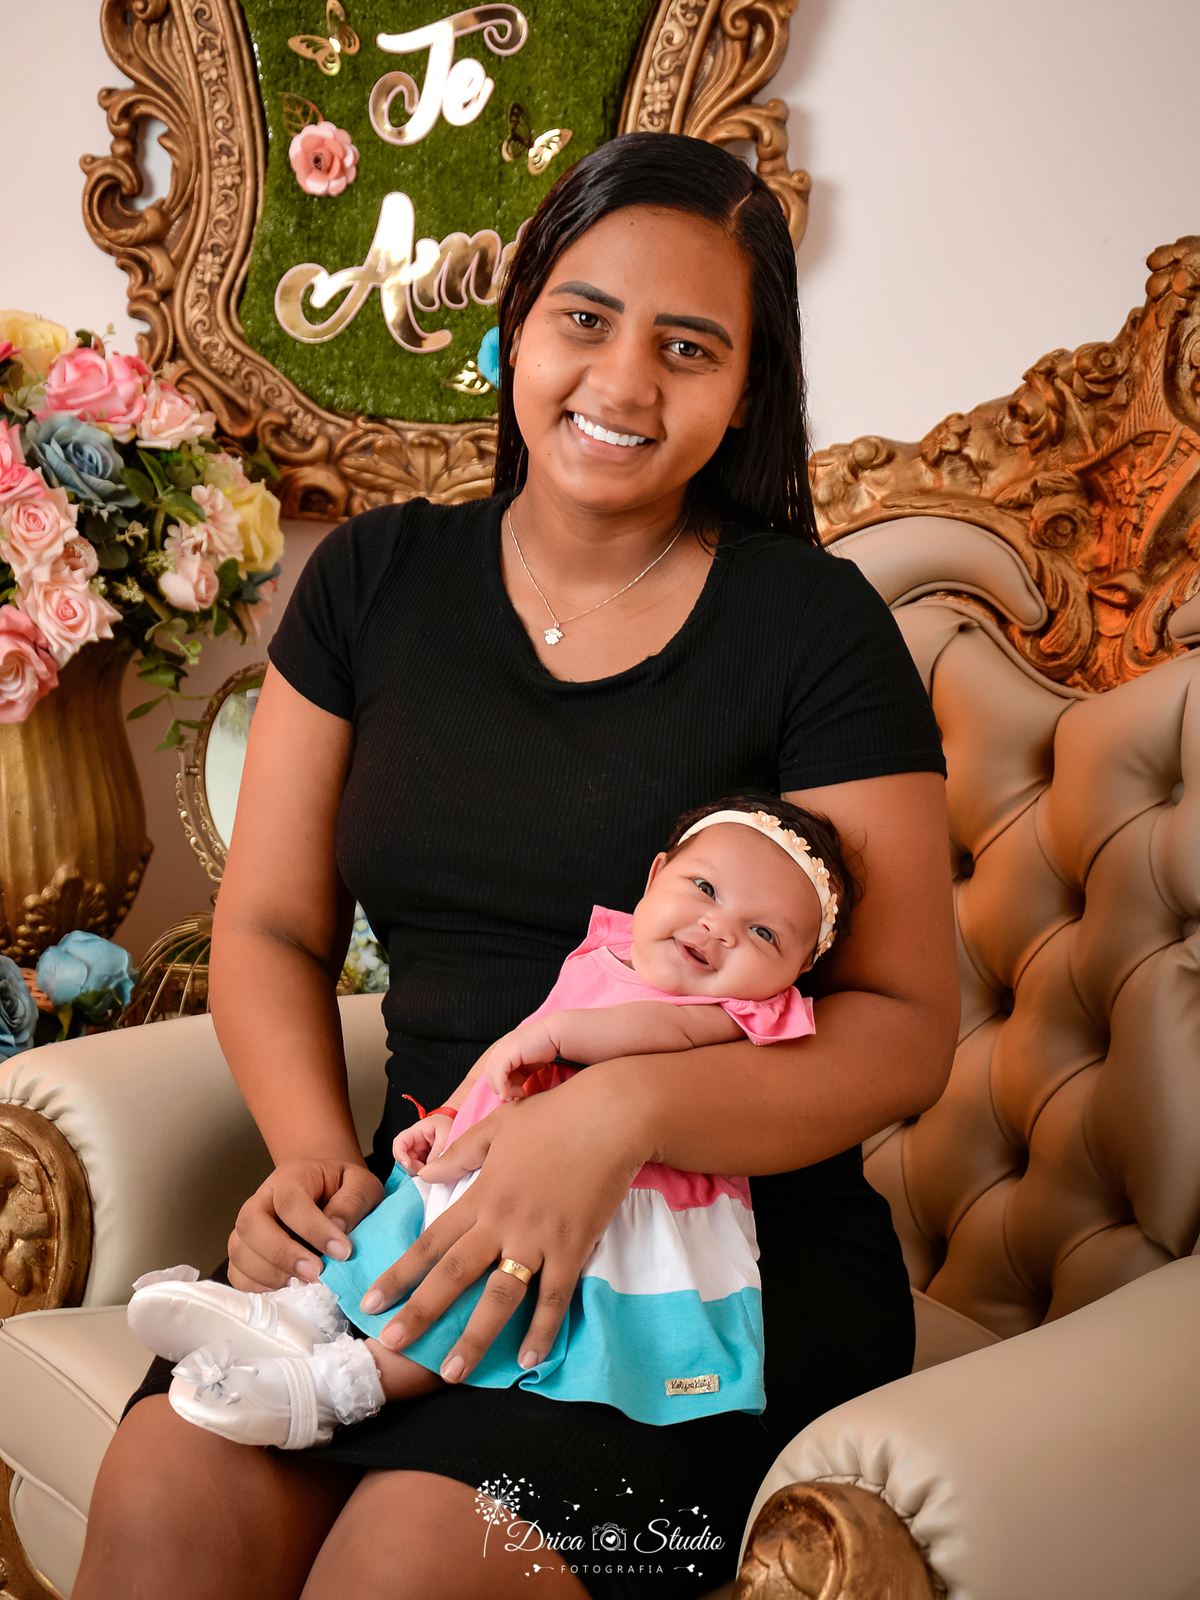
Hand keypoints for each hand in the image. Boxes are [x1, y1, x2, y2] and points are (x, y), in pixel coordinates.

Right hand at [228, 1156, 383, 1290]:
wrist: (324, 1189)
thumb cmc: (342, 1188)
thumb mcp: (361, 1184)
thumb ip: (353, 1202)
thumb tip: (337, 1228)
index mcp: (290, 1177)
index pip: (290, 1201)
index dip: (313, 1229)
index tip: (342, 1251)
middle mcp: (261, 1200)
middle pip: (251, 1224)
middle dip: (282, 1254)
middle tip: (316, 1273)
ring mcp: (248, 1229)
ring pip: (240, 1252)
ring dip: (270, 1275)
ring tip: (305, 1286)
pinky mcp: (245, 1254)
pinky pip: (238, 1275)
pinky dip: (258, 1289)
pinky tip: (287, 1294)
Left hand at [359, 1068, 649, 1381]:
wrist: (609, 1117)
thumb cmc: (553, 1116)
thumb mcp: (497, 1126)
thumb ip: (459, 1154)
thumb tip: (426, 1173)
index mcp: (480, 1195)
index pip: (431, 1242)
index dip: (399, 1274)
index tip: (371, 1301)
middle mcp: (502, 1223)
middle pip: (454, 1275)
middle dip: (420, 1312)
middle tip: (391, 1343)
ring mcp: (538, 1239)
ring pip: (500, 1297)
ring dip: (475, 1337)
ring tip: (453, 1372)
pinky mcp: (573, 1247)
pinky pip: (555, 1297)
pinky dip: (542, 1329)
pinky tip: (530, 1358)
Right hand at [393, 1113, 453, 1174]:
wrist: (457, 1126)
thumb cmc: (449, 1124)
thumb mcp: (446, 1133)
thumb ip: (438, 1150)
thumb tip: (429, 1168)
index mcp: (417, 1131)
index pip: (400, 1142)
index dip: (400, 1155)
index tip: (407, 1164)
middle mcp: (415, 1143)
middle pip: (405, 1159)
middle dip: (414, 1167)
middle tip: (429, 1169)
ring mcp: (419, 1152)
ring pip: (412, 1167)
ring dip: (421, 1171)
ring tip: (436, 1167)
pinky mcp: (425, 1160)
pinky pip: (421, 1170)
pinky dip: (427, 1173)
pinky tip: (437, 1169)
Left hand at [477, 1018, 558, 1101]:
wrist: (554, 1034)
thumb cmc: (545, 1048)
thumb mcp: (527, 1066)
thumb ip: (517, 1076)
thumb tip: (510, 1094)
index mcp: (503, 1049)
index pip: (492, 1071)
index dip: (499, 1085)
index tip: (511, 1096)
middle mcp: (500, 1048)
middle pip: (490, 1074)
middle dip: (500, 1089)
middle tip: (513, 1098)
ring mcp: (503, 1049)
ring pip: (492, 1075)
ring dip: (503, 1090)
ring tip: (519, 1094)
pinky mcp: (508, 1053)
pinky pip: (499, 1074)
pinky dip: (502, 1086)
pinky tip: (512, 1093)